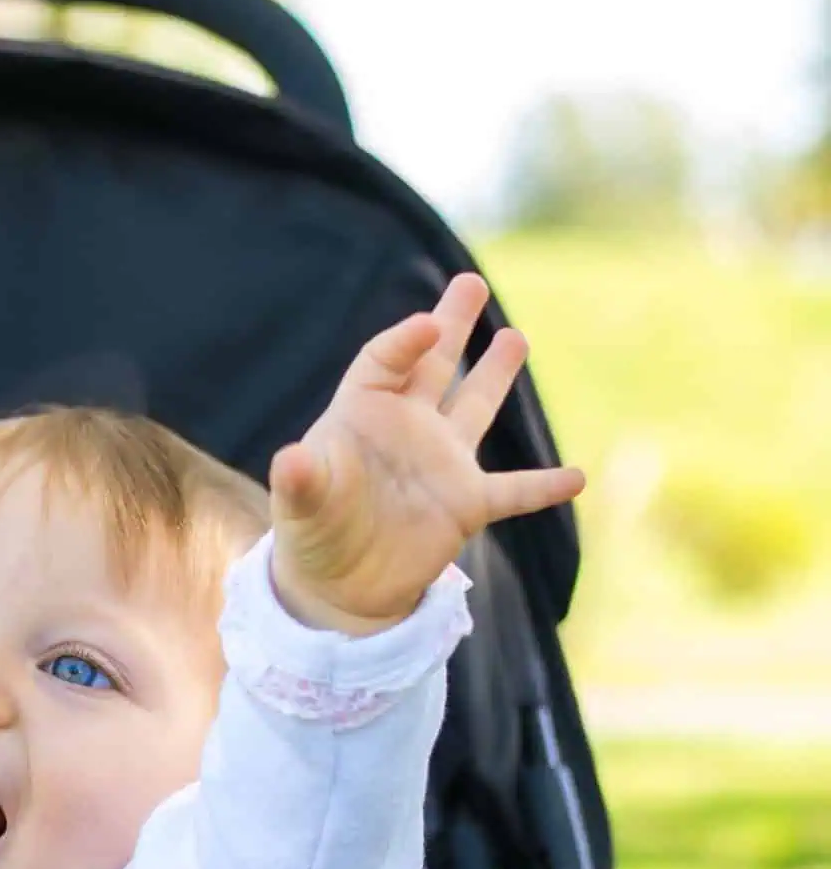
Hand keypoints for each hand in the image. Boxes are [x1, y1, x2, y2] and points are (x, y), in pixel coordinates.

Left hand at [269, 273, 584, 634]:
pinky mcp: (466, 505)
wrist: (338, 586)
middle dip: (452, 324)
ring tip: (514, 338)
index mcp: (361, 416)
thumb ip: (301, 481)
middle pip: (433, 365)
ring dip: (495, 374)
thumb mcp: (300, 506)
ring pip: (474, 407)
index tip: (427, 326)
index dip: (405, 341)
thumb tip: (291, 462)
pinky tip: (577, 477)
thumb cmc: (312, 534)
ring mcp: (441, 463)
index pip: (384, 362)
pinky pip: (514, 491)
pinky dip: (544, 486)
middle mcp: (406, 429)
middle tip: (469, 282)